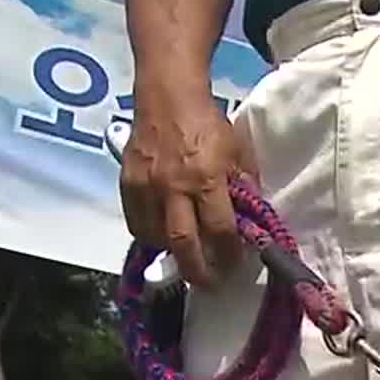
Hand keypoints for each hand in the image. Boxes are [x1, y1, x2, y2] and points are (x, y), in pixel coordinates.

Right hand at [118, 86, 256, 286]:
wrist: (168, 95)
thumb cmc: (210, 124)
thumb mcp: (239, 153)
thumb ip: (245, 188)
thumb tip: (252, 221)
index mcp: (207, 179)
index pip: (220, 231)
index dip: (228, 255)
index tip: (234, 266)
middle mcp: (173, 187)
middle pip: (182, 243)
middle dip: (196, 271)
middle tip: (207, 284)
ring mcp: (146, 185)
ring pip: (155, 236)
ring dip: (172, 252)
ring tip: (186, 256)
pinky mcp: (126, 181)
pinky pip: (135, 221)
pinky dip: (149, 235)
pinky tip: (162, 234)